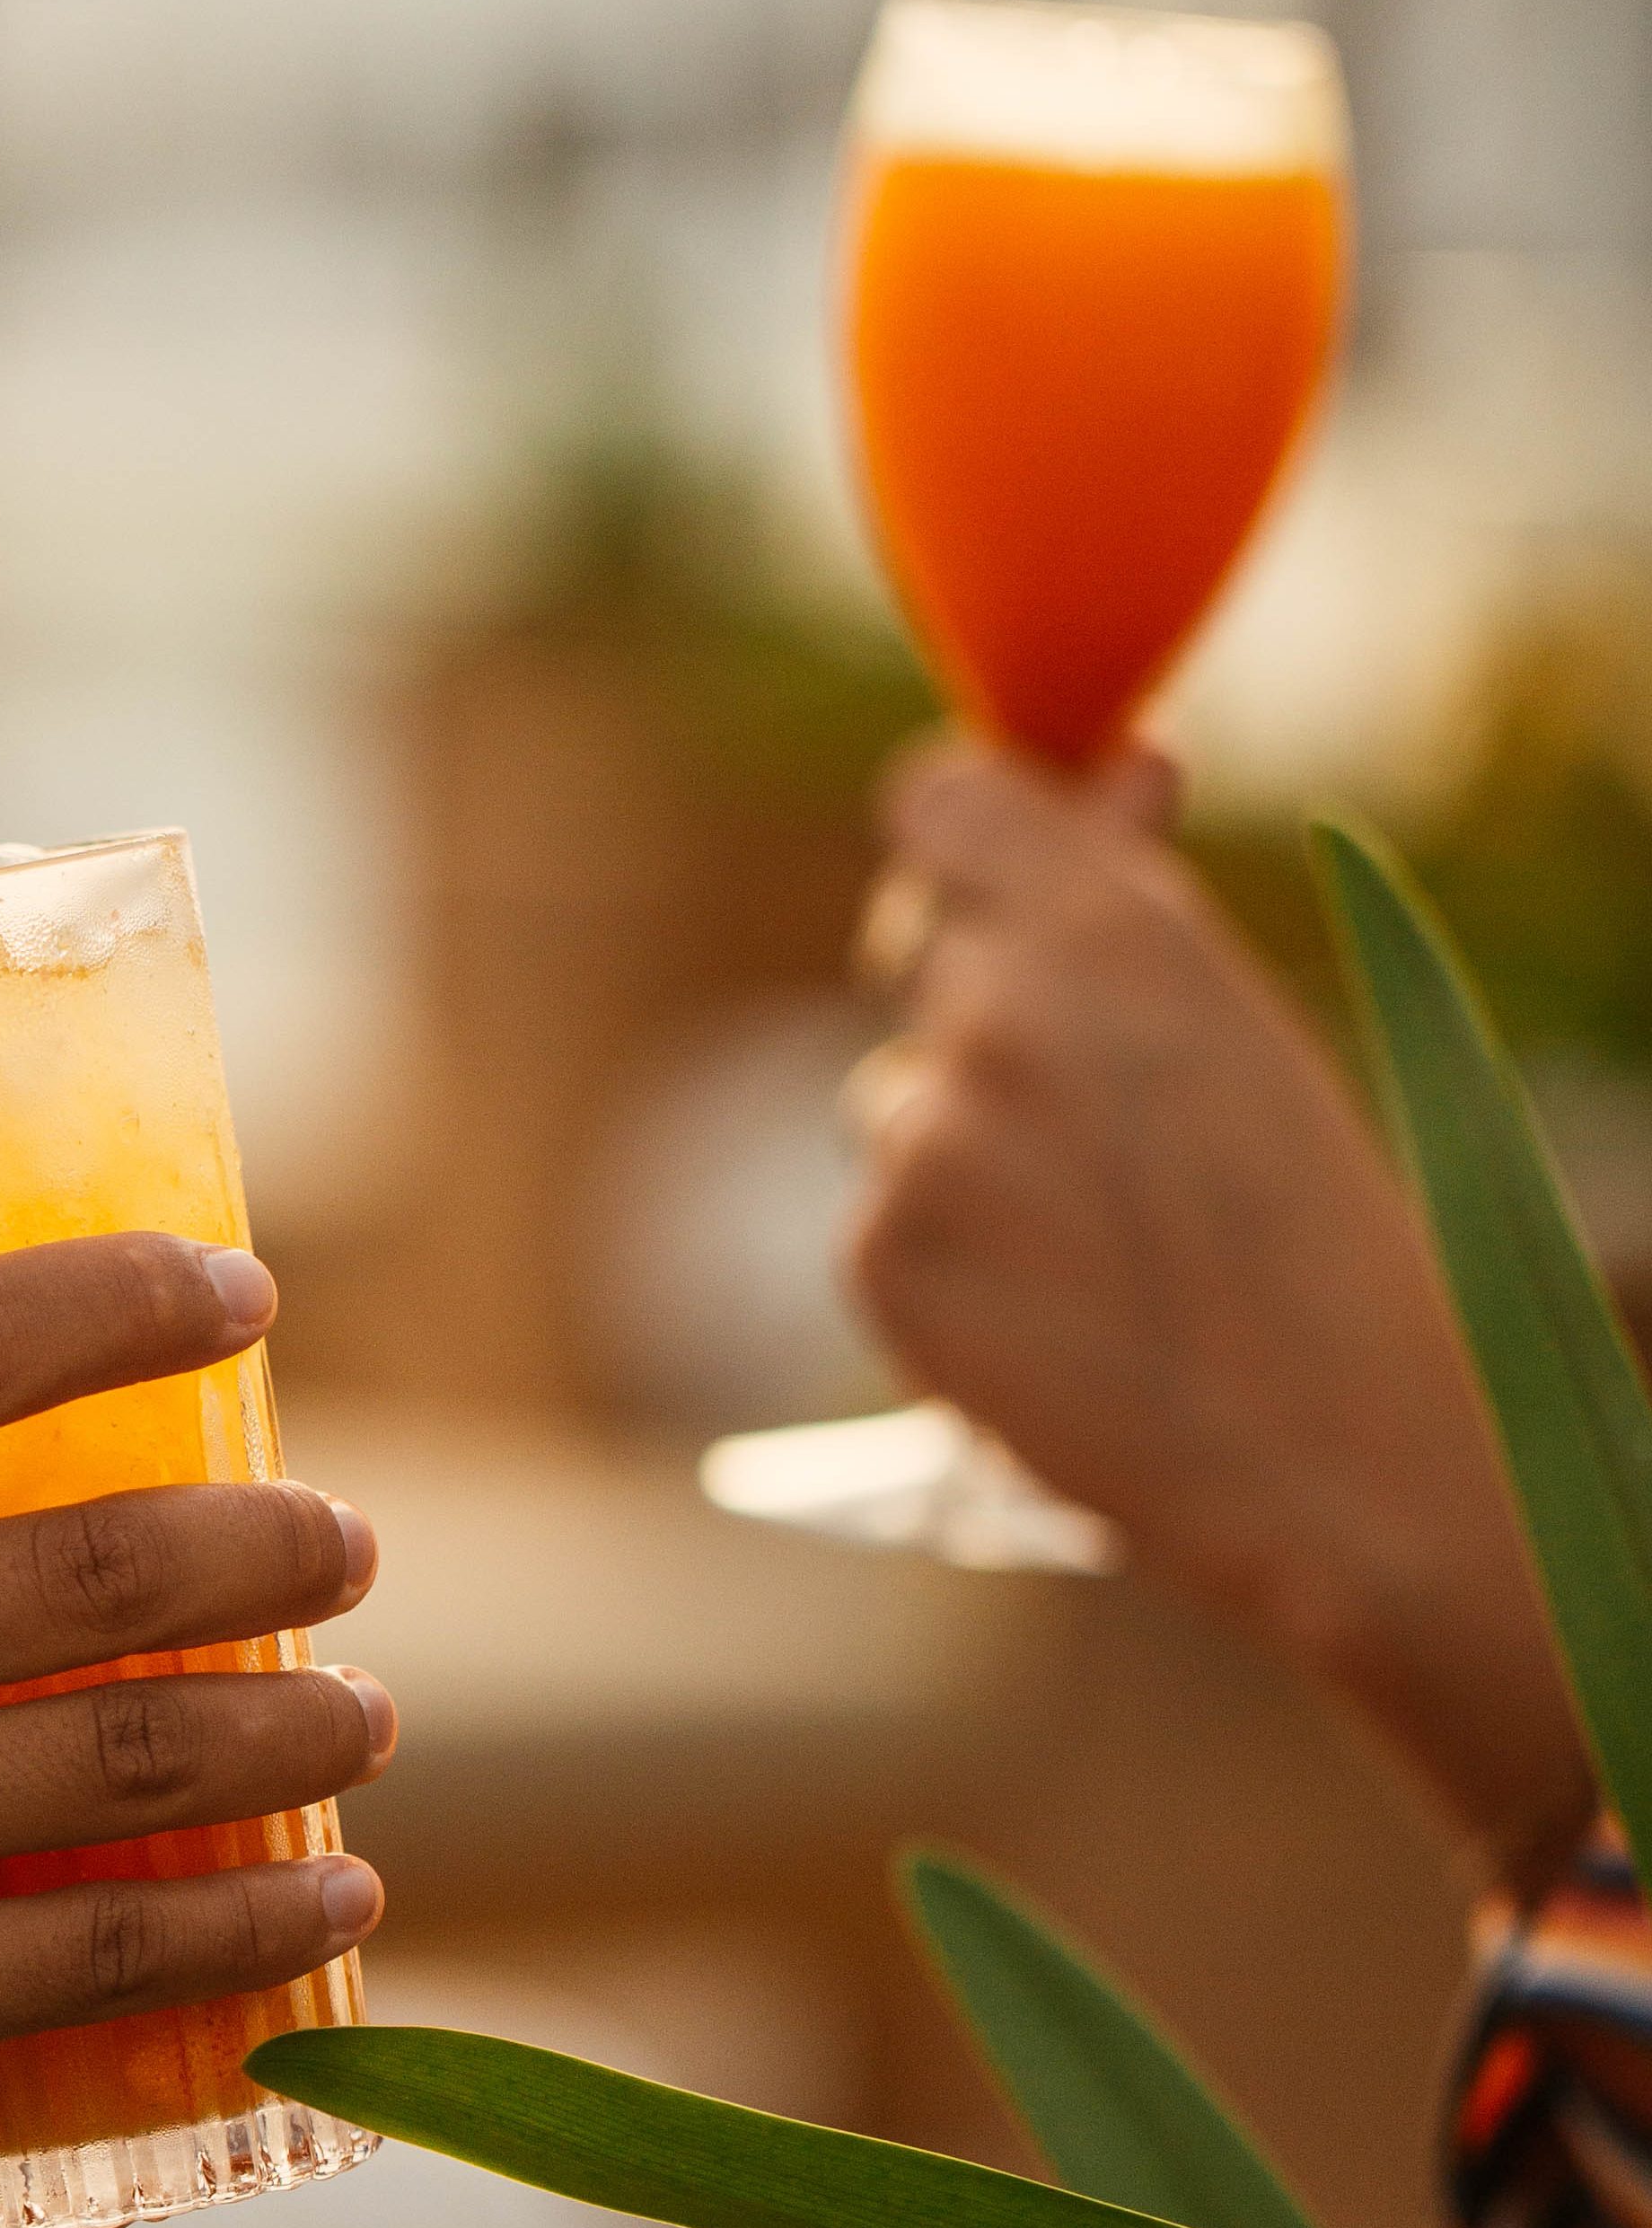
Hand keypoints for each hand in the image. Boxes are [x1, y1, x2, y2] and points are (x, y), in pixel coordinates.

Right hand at [0, 1233, 390, 2227]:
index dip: (117, 1301)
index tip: (235, 1292)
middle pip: (88, 1561)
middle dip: (264, 1542)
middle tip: (340, 1538)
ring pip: (134, 1752)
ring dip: (295, 1730)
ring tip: (366, 1717)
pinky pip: (104, 1947)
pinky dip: (251, 1928)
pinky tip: (333, 1908)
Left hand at [844, 739, 1586, 1884]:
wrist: (1344, 1464)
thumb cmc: (1314, 1234)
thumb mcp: (1244, 1029)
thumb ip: (1142, 896)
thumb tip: (1124, 764)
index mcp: (1108, 930)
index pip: (940, 800)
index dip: (958, 843)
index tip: (983, 887)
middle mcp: (998, 1012)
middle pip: (913, 955)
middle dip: (977, 1015)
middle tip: (1094, 1124)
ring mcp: (927, 1137)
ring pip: (891, 1100)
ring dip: (963, 1151)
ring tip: (1101, 1247)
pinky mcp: (882, 1255)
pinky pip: (881, 1219)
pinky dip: (945, 1260)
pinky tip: (1052, 1316)